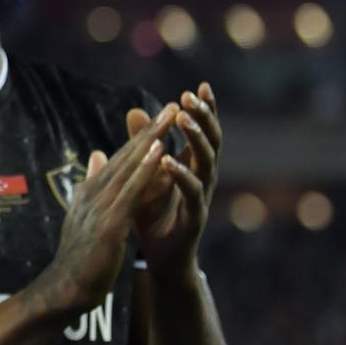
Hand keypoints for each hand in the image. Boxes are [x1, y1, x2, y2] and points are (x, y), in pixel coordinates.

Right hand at [28, 106, 177, 317]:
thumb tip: (96, 155)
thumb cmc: (78, 257)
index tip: (158, 118)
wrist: (66, 288)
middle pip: (126, 157)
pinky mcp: (109, 223)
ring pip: (129, 167)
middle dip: (149, 131)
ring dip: (150, 141)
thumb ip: (91, 184)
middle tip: (169, 106)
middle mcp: (94, 194)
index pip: (119, 161)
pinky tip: (160, 154)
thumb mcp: (84, 215)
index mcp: (91, 193)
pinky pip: (132, 191)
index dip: (140, 138)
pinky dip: (146, 169)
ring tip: (168, 119)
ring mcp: (100, 207)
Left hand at [127, 83, 220, 276]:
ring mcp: (202, 196)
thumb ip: (142, 144)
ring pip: (207, 162)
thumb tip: (134, 110)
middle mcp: (203, 177)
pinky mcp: (195, 216)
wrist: (159, 258)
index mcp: (192, 164)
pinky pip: (192, 192)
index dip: (204, 110)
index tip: (198, 86)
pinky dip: (181, 174)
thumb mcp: (145, 173)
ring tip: (184, 118)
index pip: (202, 132)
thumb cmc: (153, 213)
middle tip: (191, 96)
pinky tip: (168, 160)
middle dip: (203, 117)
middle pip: (211, 140)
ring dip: (196, 138)